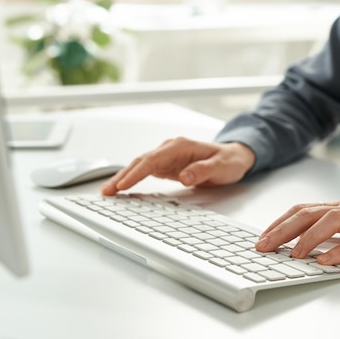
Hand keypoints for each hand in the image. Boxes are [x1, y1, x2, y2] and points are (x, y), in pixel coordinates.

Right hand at [100, 137, 254, 194]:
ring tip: (107, 192)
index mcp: (180, 146)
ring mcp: (166, 157)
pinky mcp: (166, 165)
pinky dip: (131, 179)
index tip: (123, 185)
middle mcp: (170, 149)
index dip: (136, 173)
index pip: (152, 160)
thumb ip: (202, 171)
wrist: (233, 157)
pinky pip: (144, 172)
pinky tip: (122, 189)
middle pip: (140, 162)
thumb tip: (184, 176)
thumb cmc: (228, 161)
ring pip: (139, 166)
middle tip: (106, 192)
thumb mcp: (221, 167)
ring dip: (123, 178)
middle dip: (122, 176)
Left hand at [255, 188, 339, 264]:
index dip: (280, 223)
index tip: (262, 237)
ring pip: (331, 223)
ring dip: (308, 239)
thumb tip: (310, 242)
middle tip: (263, 246)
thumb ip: (337, 228)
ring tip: (292, 254)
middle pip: (309, 214)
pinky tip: (327, 260)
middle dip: (282, 230)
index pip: (303, 210)